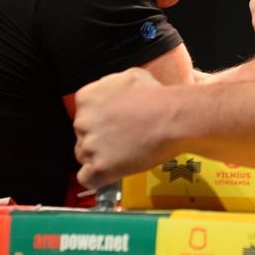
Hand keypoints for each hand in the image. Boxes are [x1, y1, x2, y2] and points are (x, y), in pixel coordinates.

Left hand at [74, 68, 175, 189]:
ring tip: (123, 155)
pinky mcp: (100, 167)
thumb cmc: (157, 96)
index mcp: (86, 98)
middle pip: (82, 136)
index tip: (114, 124)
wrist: (172, 118)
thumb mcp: (132, 76)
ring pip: (84, 157)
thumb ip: (113, 85)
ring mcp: (90, 146)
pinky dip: (97, 178)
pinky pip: (87, 178)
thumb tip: (115, 94)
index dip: (99, 121)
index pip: (83, 114)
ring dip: (100, 157)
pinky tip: (111, 172)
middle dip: (99, 139)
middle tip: (122, 139)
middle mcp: (82, 121)